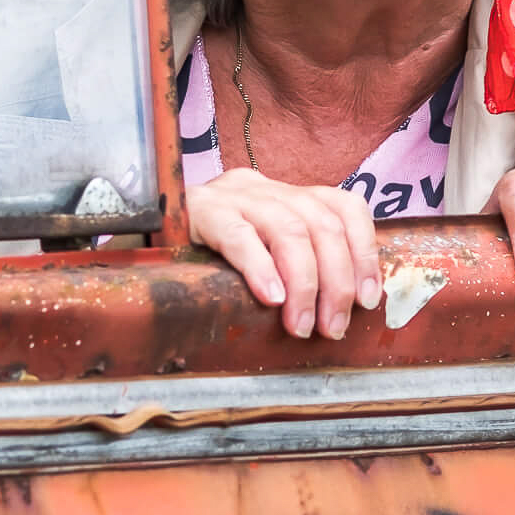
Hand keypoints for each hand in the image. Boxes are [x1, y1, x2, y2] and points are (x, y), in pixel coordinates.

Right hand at [186, 169, 381, 339]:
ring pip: (288, 229)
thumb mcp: (262, 251)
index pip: (344, 206)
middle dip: (337, 281)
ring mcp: (233, 196)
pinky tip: (271, 298)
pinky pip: (239, 236)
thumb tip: (345, 310)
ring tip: (302, 325)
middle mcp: (264, 187)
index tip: (369, 299)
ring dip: (304, 285)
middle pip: (321, 224)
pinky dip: (261, 268)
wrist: (144, 228)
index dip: (365, 252)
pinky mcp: (201, 212)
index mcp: (287, 194)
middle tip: (332, 327)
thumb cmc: (210, 255)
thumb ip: (299, 263)